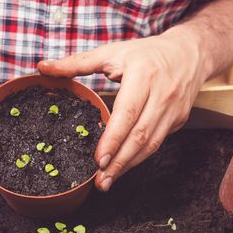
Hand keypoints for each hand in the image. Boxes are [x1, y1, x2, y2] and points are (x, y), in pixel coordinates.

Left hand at [38, 28, 210, 190]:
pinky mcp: (179, 121)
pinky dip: (139, 157)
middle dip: (119, 162)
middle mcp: (162, 95)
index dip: (113, 139)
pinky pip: (158, 143)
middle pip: (140, 135)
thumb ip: (76, 62)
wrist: (189, 53)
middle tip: (99, 181)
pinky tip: (123, 166)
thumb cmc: (146, 53)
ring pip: (151, 145)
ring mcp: (173, 110)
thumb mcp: (112, 52)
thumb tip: (42, 66)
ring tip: (107, 181)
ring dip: (128, 165)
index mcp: (144, 75)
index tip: (98, 159)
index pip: (128, 113)